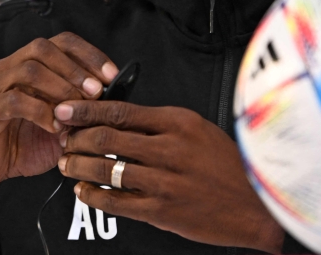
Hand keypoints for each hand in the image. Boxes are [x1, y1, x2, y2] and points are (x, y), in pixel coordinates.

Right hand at [0, 33, 117, 233]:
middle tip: (96, 91)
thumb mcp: (58, 124)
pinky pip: (14, 100)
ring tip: (78, 109)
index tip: (112, 74)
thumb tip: (112, 100)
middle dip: (75, 68)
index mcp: (24, 65)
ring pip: (29, 69)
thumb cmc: (20, 144)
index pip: (59, 42)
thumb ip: (78, 110)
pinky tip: (55, 126)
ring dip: (60, 88)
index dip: (88, 53)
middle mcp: (7, 69)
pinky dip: (40, 111)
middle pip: (42, 47)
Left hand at [54, 101, 283, 253]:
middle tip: (62, 137)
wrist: (257, 204)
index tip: (66, 109)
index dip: (86, 110)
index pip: (120, 110)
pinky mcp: (163, 211)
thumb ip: (160, 124)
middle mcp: (169, 149)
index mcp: (177, 122)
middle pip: (107, 137)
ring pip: (107, 169)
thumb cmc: (228, 165)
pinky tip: (83, 191)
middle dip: (76, 137)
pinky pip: (117, 202)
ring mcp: (165, 181)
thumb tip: (119, 118)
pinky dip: (94, 195)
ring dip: (79, 166)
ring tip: (66, 163)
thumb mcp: (198, 129)